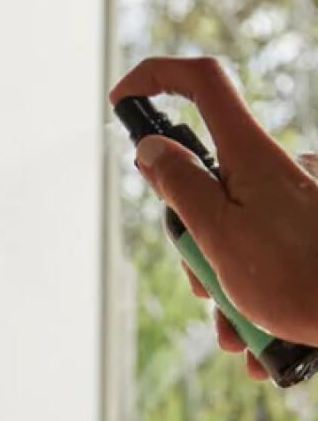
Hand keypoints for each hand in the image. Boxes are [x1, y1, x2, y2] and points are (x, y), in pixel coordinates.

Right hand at [110, 57, 317, 372]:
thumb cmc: (295, 278)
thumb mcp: (219, 234)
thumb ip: (180, 187)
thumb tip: (151, 147)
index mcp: (250, 155)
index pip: (202, 84)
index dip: (157, 79)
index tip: (121, 101)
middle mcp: (271, 172)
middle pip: (205, 185)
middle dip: (193, 246)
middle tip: (207, 284)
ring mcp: (289, 205)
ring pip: (229, 234)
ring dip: (224, 290)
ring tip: (238, 328)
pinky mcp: (303, 236)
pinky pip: (260, 258)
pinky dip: (253, 302)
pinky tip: (260, 342)